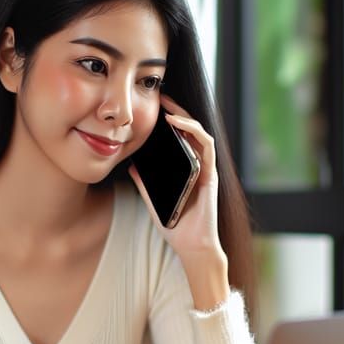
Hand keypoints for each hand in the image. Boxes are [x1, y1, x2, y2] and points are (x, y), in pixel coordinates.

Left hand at [128, 95, 220, 256]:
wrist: (192, 246)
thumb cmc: (176, 225)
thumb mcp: (153, 201)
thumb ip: (145, 184)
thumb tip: (132, 165)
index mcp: (186, 170)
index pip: (180, 139)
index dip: (169, 121)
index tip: (153, 108)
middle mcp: (199, 166)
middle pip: (190, 131)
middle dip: (176, 111)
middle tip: (160, 97)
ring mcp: (206, 169)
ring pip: (200, 133)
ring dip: (184, 116)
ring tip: (167, 106)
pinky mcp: (210, 174)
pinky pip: (205, 146)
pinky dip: (192, 131)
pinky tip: (176, 123)